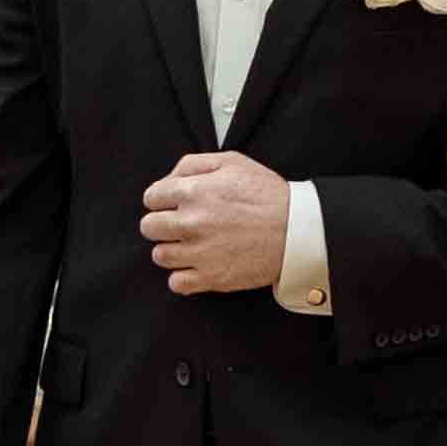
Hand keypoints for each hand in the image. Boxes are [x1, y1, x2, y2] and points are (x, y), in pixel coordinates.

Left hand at [143, 152, 290, 296]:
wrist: (297, 230)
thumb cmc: (268, 195)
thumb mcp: (233, 162)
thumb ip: (193, 164)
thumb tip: (168, 179)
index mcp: (194, 191)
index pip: (151, 197)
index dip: (161, 199)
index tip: (172, 204)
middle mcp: (191, 222)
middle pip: (149, 227)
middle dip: (161, 224)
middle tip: (181, 224)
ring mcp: (199, 252)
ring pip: (160, 255)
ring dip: (172, 250)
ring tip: (192, 245)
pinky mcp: (211, 277)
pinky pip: (176, 283)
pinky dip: (183, 277)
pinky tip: (198, 265)